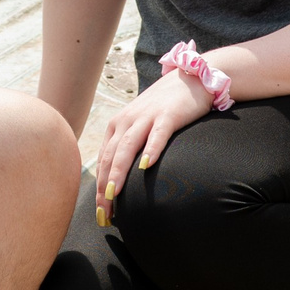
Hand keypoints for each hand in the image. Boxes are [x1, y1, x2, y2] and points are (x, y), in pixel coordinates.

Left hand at [92, 72, 214, 226]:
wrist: (190, 78)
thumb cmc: (164, 107)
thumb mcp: (140, 125)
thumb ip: (130, 146)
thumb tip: (120, 177)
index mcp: (117, 125)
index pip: (103, 160)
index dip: (100, 186)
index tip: (101, 211)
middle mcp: (127, 120)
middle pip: (111, 157)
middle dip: (105, 186)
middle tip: (104, 212)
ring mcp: (147, 117)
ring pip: (128, 146)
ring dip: (119, 170)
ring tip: (114, 192)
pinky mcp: (169, 115)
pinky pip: (158, 134)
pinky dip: (151, 150)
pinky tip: (146, 166)